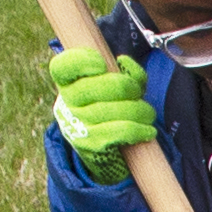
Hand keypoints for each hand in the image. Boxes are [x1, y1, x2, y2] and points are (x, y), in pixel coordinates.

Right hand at [47, 51, 157, 181]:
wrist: (102, 151)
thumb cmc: (110, 108)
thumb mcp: (115, 86)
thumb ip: (124, 71)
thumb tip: (124, 62)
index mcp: (67, 83)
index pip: (62, 67)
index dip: (81, 61)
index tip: (102, 64)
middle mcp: (66, 102)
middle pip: (99, 87)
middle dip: (127, 87)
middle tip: (137, 93)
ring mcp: (77, 124)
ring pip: (115, 109)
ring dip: (140, 110)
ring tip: (148, 114)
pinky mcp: (91, 144)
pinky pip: (120, 131)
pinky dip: (139, 130)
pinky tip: (149, 131)